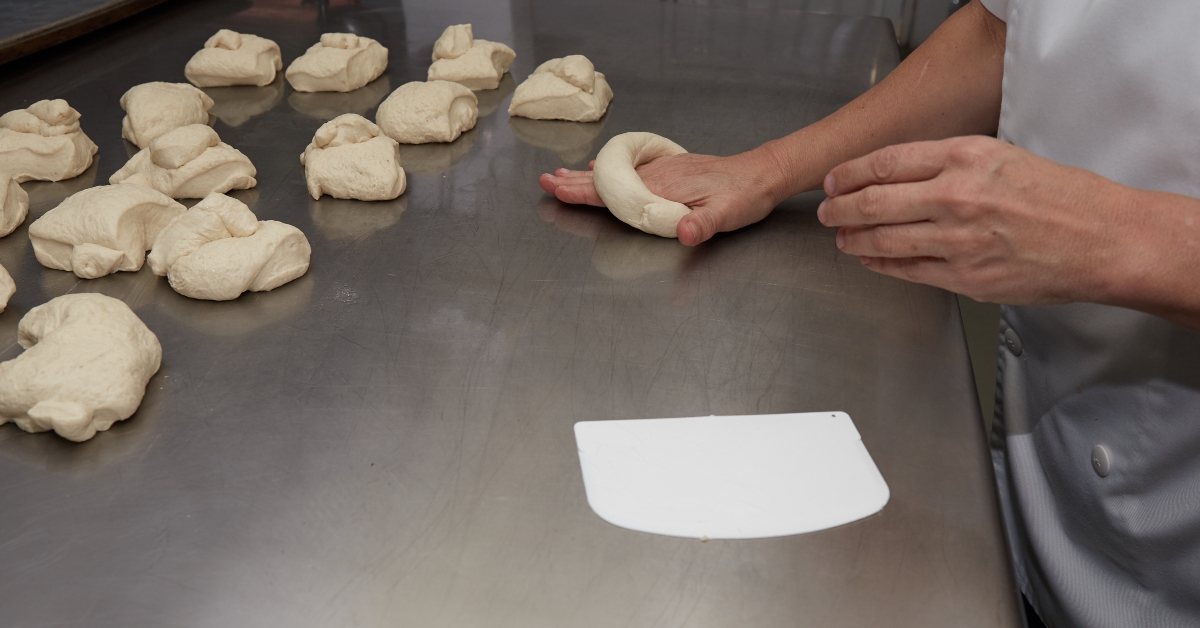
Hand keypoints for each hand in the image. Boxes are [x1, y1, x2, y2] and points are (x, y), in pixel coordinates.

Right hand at [539, 151, 784, 246]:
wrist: (762, 173)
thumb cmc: (745, 196)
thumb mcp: (728, 215)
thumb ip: (704, 225)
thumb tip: (686, 234)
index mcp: (663, 186)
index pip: (615, 191)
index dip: (584, 192)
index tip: (558, 188)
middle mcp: (657, 174)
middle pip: (608, 179)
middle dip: (574, 181)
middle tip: (545, 179)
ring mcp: (662, 170)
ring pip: (615, 173)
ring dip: (586, 175)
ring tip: (561, 175)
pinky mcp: (670, 169)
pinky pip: (630, 169)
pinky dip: (608, 170)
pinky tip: (600, 168)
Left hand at [817, 136, 1135, 303]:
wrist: (1101, 239)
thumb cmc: (1060, 196)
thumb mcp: (1002, 156)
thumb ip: (950, 163)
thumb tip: (900, 174)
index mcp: (966, 157)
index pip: (886, 163)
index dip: (849, 173)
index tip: (833, 179)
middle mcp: (957, 196)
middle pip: (874, 202)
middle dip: (839, 208)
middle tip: (826, 211)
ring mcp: (959, 240)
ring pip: (884, 238)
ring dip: (854, 237)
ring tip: (841, 236)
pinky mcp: (965, 277)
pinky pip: (908, 270)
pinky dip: (881, 263)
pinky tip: (870, 258)